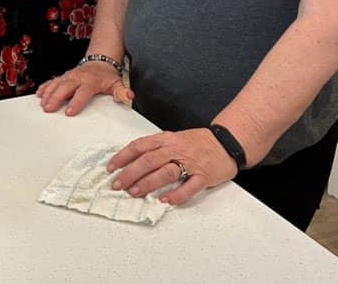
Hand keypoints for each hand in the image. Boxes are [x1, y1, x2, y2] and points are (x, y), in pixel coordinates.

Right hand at [37, 62, 132, 115]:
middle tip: (48, 108)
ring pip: (57, 83)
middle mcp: (78, 77)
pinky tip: (39, 93)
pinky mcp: (65, 76)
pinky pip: (53, 80)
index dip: (76, 101)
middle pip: (65, 87)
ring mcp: (70, 76)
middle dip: (56, 97)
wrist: (100, 62)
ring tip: (43, 103)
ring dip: (48, 93)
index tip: (70, 111)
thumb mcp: (117, 83)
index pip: (83, 92)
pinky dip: (45, 86)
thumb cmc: (107, 77)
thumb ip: (122, 92)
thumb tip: (129, 96)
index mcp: (91, 81)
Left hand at [107, 128, 238, 204]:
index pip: (139, 146)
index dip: (123, 156)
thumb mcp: (173, 138)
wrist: (226, 142)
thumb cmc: (197, 142)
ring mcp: (190, 162)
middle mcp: (175, 149)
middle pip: (148, 160)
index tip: (111, 167)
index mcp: (166, 138)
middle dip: (130, 173)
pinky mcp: (203, 176)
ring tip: (134, 192)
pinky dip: (176, 194)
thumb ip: (156, 147)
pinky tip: (164, 200)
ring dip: (148, 183)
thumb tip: (132, 160)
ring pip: (165, 172)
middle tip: (117, 184)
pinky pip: (189, 187)